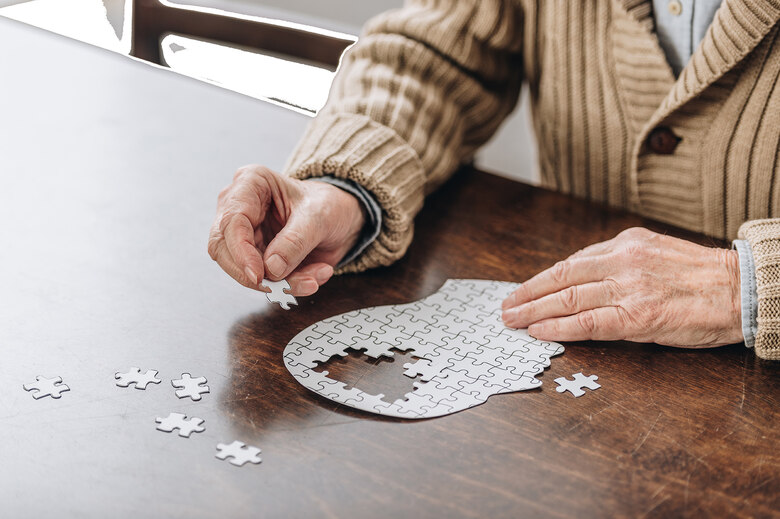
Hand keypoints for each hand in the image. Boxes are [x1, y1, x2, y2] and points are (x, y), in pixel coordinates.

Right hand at [208, 165, 365, 295]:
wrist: (341, 217)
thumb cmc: (328, 204)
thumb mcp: (319, 216)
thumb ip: (295, 241)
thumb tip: (271, 268)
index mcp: (250, 183)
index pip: (231, 221)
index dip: (241, 252)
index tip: (259, 275)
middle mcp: (240, 207)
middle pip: (224, 249)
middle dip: (253, 274)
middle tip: (282, 287)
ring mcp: (245, 234)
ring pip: (242, 270)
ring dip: (278, 283)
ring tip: (312, 280)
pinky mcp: (255, 256)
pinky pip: (262, 280)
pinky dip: (288, 285)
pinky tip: (313, 277)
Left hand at [501, 228, 742, 347]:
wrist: (741, 289)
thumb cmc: (701, 276)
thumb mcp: (655, 252)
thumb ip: (619, 261)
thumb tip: (582, 278)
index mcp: (626, 243)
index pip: (571, 262)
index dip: (541, 279)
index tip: (522, 289)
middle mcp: (622, 261)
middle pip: (561, 278)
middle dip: (527, 294)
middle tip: (506, 307)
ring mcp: (628, 288)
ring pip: (568, 299)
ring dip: (534, 311)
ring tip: (513, 320)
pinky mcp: (638, 316)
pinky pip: (588, 323)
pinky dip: (559, 328)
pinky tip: (539, 332)